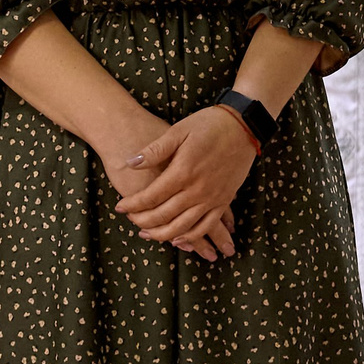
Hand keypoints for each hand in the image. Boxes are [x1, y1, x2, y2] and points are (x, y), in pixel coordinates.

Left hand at [116, 106, 259, 251]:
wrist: (244, 125)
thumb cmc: (209, 124)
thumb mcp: (179, 130)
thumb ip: (155, 150)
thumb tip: (130, 163)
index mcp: (183, 171)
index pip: (151, 196)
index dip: (133, 205)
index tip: (120, 207)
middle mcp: (197, 189)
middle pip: (164, 216)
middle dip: (143, 221)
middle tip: (131, 220)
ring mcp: (212, 198)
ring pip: (183, 227)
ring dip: (163, 235)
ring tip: (147, 234)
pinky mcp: (224, 200)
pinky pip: (206, 226)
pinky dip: (191, 237)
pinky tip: (178, 239)